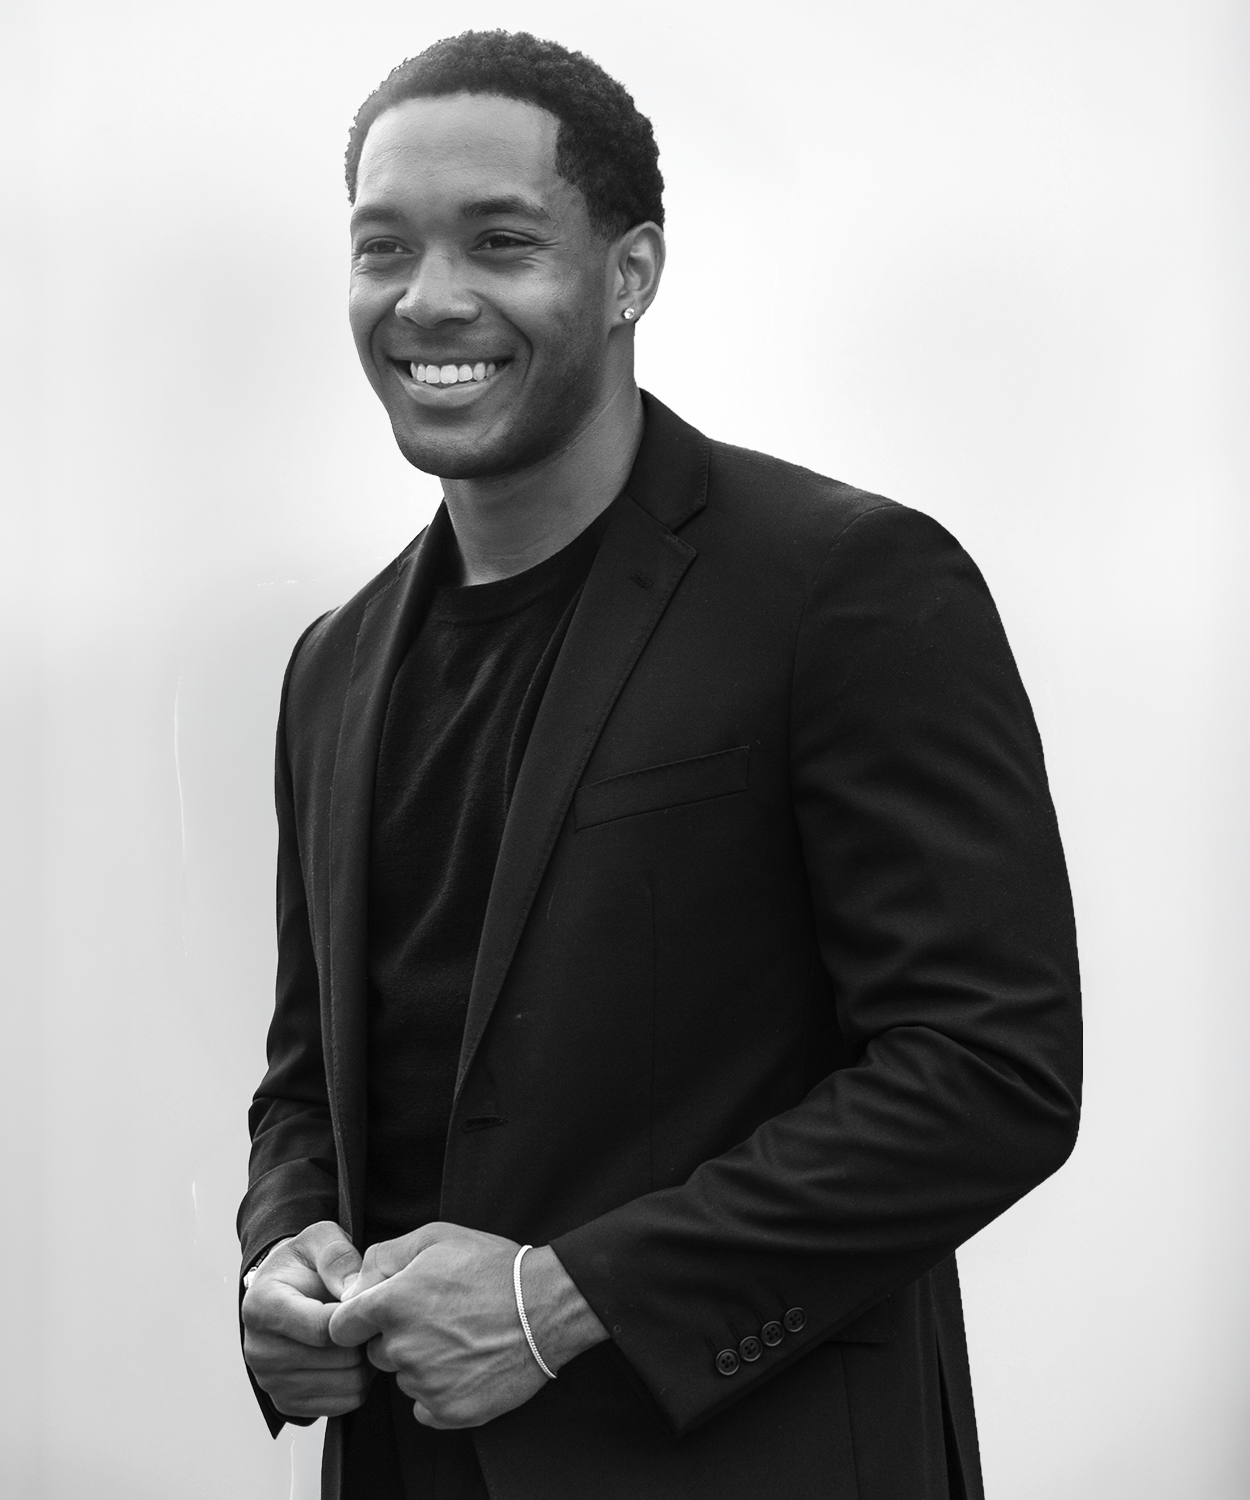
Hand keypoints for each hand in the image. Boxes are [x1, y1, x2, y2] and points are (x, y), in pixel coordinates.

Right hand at [242, 1221, 372, 1419]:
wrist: (284, 1289)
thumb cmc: (305, 1263)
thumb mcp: (320, 1240)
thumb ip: (337, 1255)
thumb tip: (350, 1290)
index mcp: (262, 1307)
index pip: (322, 1328)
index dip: (357, 1318)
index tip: (372, 1303)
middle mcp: (258, 1349)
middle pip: (336, 1360)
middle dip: (364, 1340)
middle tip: (373, 1320)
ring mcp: (270, 1381)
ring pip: (345, 1385)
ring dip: (365, 1363)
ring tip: (363, 1336)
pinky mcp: (286, 1403)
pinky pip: (341, 1405)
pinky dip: (357, 1384)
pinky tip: (353, 1357)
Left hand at [327, 1223, 607, 1428]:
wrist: (545, 1306)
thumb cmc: (493, 1267)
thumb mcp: (437, 1237)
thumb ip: (385, 1255)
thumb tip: (357, 1281)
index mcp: (391, 1304)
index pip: (341, 1327)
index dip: (359, 1319)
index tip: (381, 1315)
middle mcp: (401, 1347)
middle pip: (377, 1352)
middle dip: (398, 1338)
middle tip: (438, 1319)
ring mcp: (425, 1384)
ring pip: (405, 1377)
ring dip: (422, 1364)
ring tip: (462, 1337)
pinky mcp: (448, 1411)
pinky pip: (425, 1407)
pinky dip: (440, 1391)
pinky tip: (467, 1365)